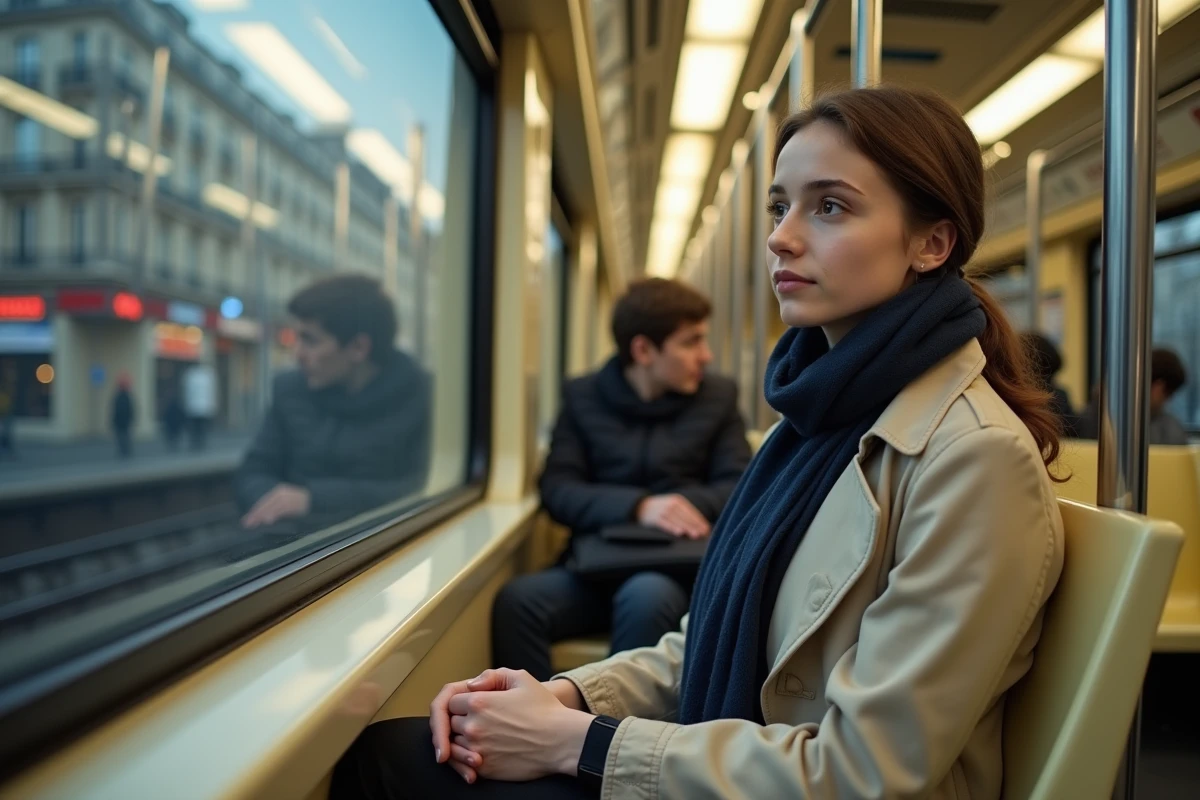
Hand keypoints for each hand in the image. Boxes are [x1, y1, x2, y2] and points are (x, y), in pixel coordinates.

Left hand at [241, 484, 310, 527]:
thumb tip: (262, 519)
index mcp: (277, 492)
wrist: (317, 498)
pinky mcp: (294, 503)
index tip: (245, 520)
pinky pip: (282, 509)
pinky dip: (275, 514)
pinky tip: (269, 520)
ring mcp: (287, 497)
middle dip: (255, 514)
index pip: (263, 502)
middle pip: (265, 504)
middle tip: (247, 524)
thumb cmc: (300, 503)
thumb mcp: (286, 503)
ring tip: (255, 522)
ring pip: (272, 506)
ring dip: (263, 515)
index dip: (254, 511)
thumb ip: (275, 509)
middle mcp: (281, 493)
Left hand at [443, 669, 593, 781]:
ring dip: (465, 740)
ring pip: (456, 744)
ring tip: (485, 737)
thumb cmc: (544, 709)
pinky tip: (487, 751)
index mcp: (479, 702)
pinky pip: (465, 764)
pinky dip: (470, 758)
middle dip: (463, 721)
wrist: (561, 741)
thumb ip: (491, 675)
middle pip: (452, 723)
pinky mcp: (484, 769)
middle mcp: (473, 726)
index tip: (476, 706)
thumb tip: (471, 685)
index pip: (451, 702)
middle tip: (483, 721)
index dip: (463, 703)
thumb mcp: (521, 678)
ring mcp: (477, 749)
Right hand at [636, 494, 709, 538]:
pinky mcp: (655, 518)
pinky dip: (673, 528)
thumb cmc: (660, 509)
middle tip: (704, 534)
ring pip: (678, 520)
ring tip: (695, 535)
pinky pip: (666, 524)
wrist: (640, 506)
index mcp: (678, 501)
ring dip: (687, 528)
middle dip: (696, 526)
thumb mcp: (672, 507)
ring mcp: (663, 511)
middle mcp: (672, 504)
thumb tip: (700, 526)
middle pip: (686, 517)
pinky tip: (679, 532)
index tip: (707, 530)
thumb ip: (684, 515)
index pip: (692, 512)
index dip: (700, 521)